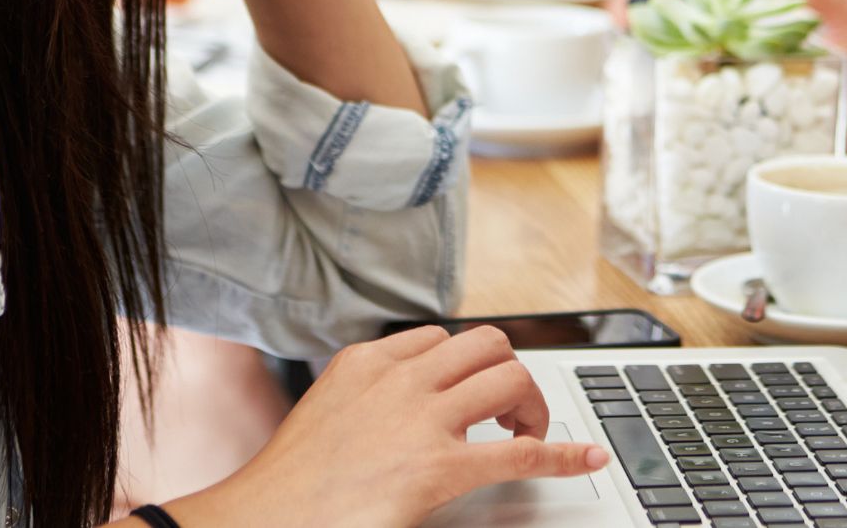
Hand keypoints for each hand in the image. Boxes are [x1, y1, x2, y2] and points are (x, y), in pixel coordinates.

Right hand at [164, 325, 607, 527]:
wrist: (260, 521)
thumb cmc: (287, 486)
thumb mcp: (327, 414)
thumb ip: (367, 400)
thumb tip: (398, 414)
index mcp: (365, 363)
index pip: (438, 337)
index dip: (465, 363)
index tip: (473, 384)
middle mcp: (397, 380)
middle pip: (486, 343)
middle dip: (507, 371)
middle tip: (503, 411)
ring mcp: (420, 420)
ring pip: (510, 376)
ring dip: (530, 402)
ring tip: (522, 432)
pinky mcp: (439, 469)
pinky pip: (521, 451)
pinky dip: (564, 453)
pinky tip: (585, 459)